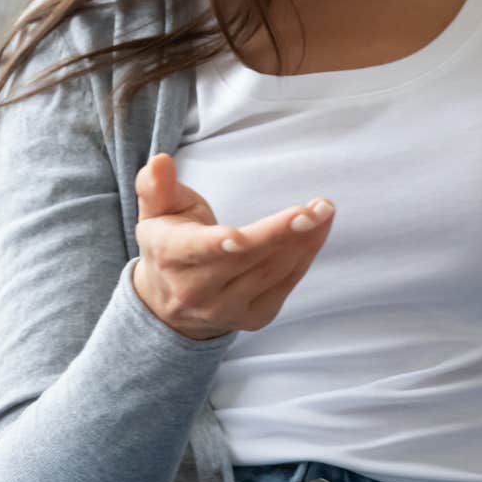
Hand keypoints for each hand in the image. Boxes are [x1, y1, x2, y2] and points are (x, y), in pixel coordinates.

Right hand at [130, 153, 334, 340]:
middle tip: (319, 207)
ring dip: (305, 240)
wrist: (172, 302)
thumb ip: (157, 187)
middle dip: (284, 232)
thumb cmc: (170, 241)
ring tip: (324, 211)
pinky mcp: (252, 319)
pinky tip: (319, 230)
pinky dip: (306, 255)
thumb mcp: (156, 212)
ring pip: (271, 272)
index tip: (240, 235)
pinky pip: (285, 285)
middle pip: (246, 260)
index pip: (197, 251)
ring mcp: (224, 309)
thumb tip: (160, 162)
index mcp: (170, 256)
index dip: (219, 244)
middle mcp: (195, 290)